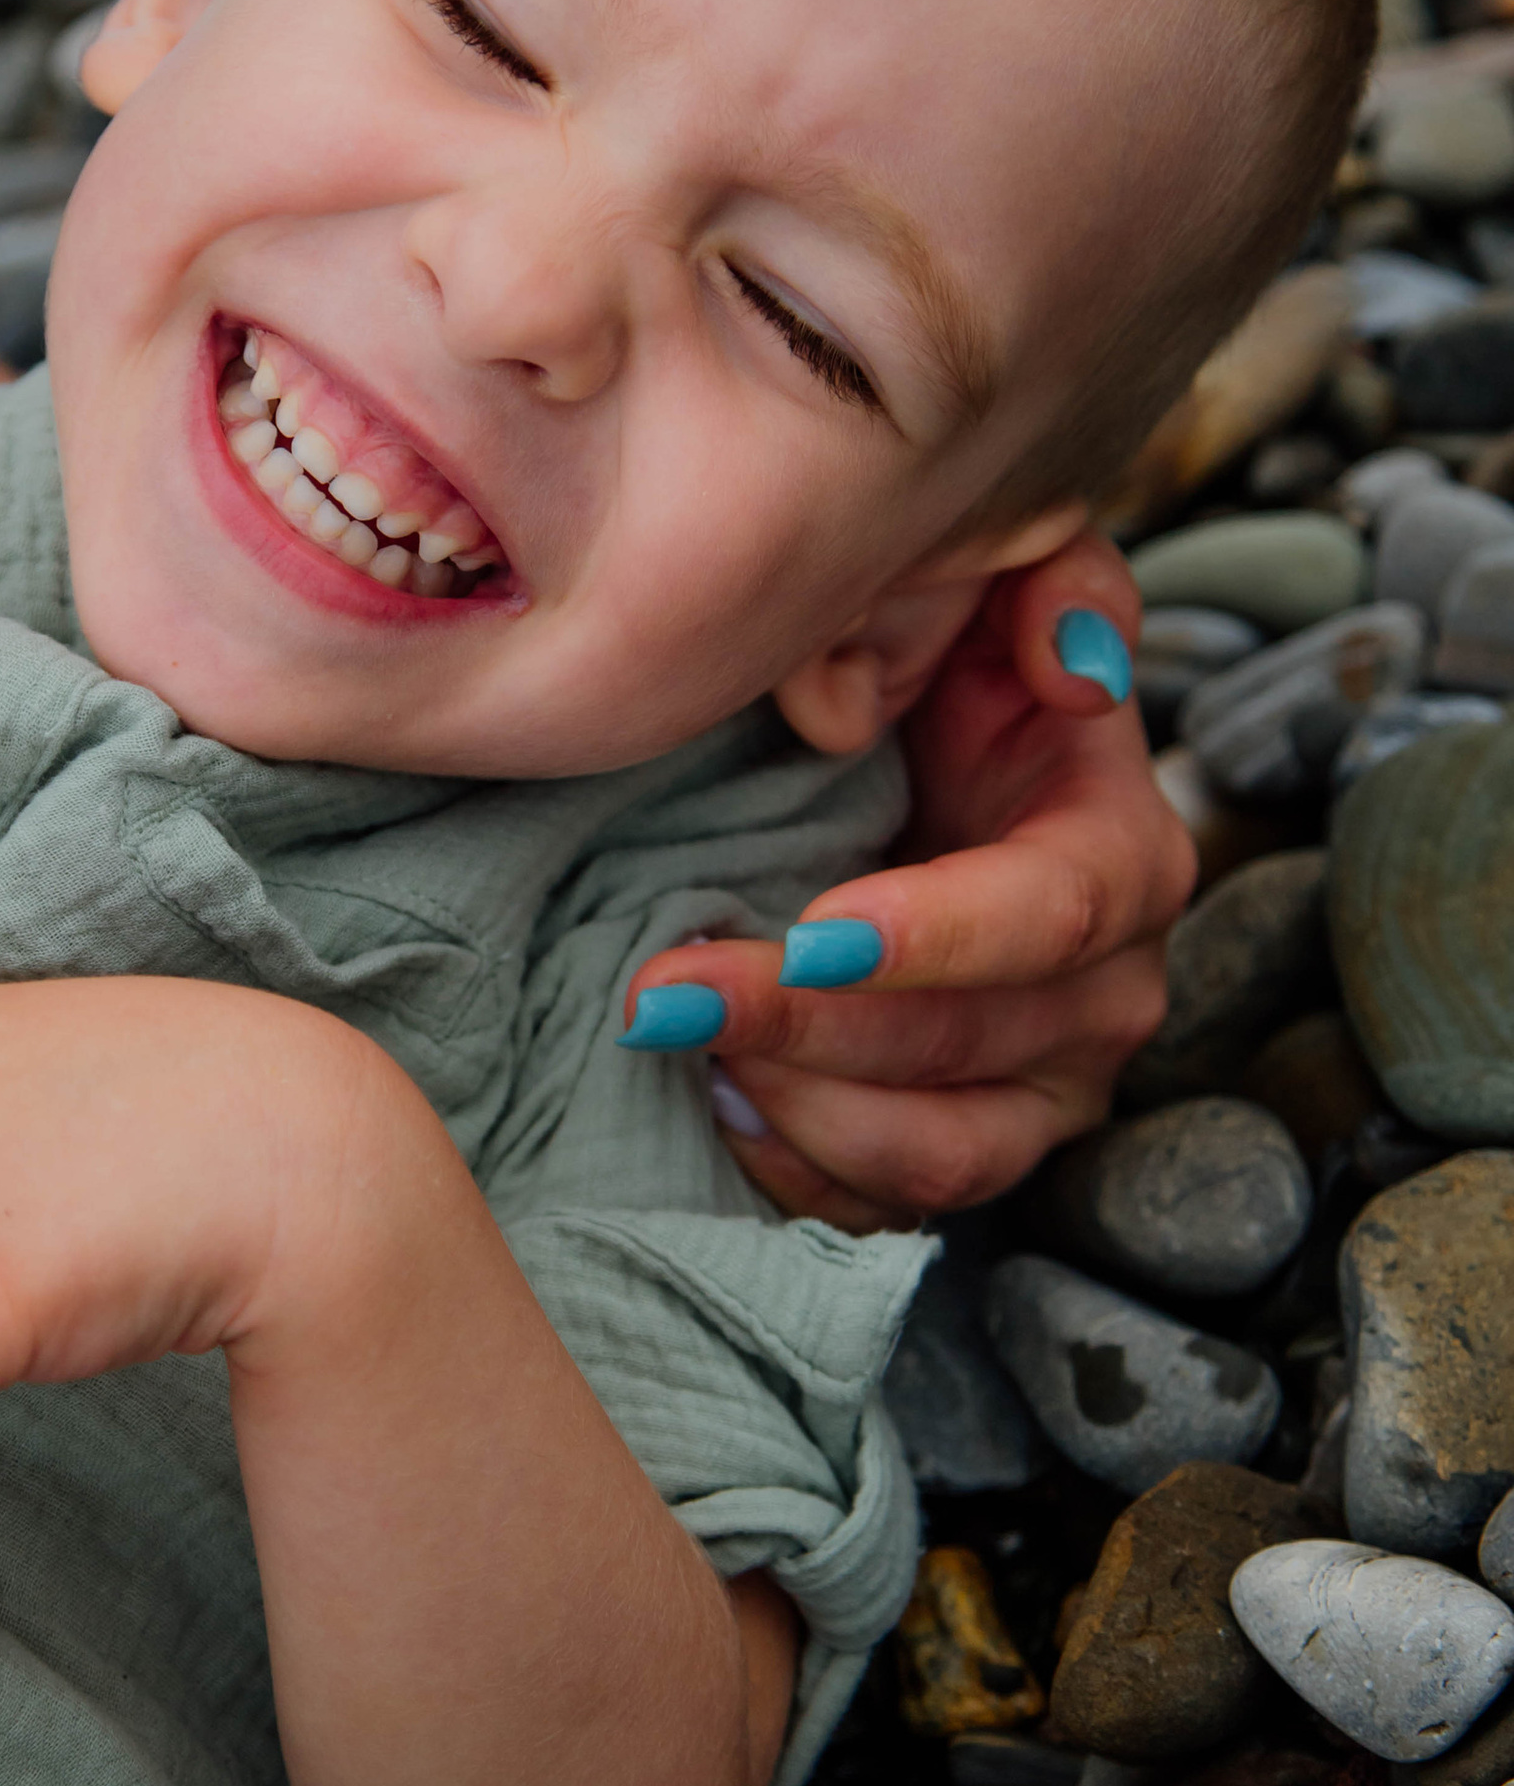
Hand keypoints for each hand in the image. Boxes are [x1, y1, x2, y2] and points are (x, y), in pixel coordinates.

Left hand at [624, 536, 1191, 1229]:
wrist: (897, 768)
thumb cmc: (934, 669)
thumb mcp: (985, 585)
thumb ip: (1045, 581)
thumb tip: (1073, 664)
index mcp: (1121, 853)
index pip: (1060, 914)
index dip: (942, 934)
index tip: (810, 932)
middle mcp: (1106, 990)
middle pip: (974, 1045)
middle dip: (812, 1025)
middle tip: (664, 992)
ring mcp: (1043, 1087)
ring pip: (942, 1151)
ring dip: (800, 1109)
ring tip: (680, 1044)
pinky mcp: (969, 1144)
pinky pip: (888, 1204)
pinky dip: (792, 1167)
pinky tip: (708, 1101)